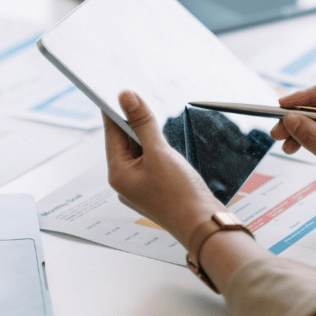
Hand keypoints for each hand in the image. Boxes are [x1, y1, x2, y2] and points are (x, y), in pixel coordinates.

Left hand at [103, 90, 224, 243]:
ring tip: (156, 122)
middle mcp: (125, 182)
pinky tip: (167, 146)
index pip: (111, 134)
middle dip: (134, 123)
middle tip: (142, 100)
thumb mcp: (160, 152)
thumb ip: (142, 122)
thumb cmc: (180, 195)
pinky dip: (156, 150)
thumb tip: (126, 96)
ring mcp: (140, 188)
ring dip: (147, 136)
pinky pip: (151, 162)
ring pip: (139, 152)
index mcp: (118, 174)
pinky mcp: (155, 190)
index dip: (115, 110)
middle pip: (125, 142)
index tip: (118, 90)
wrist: (204, 225)